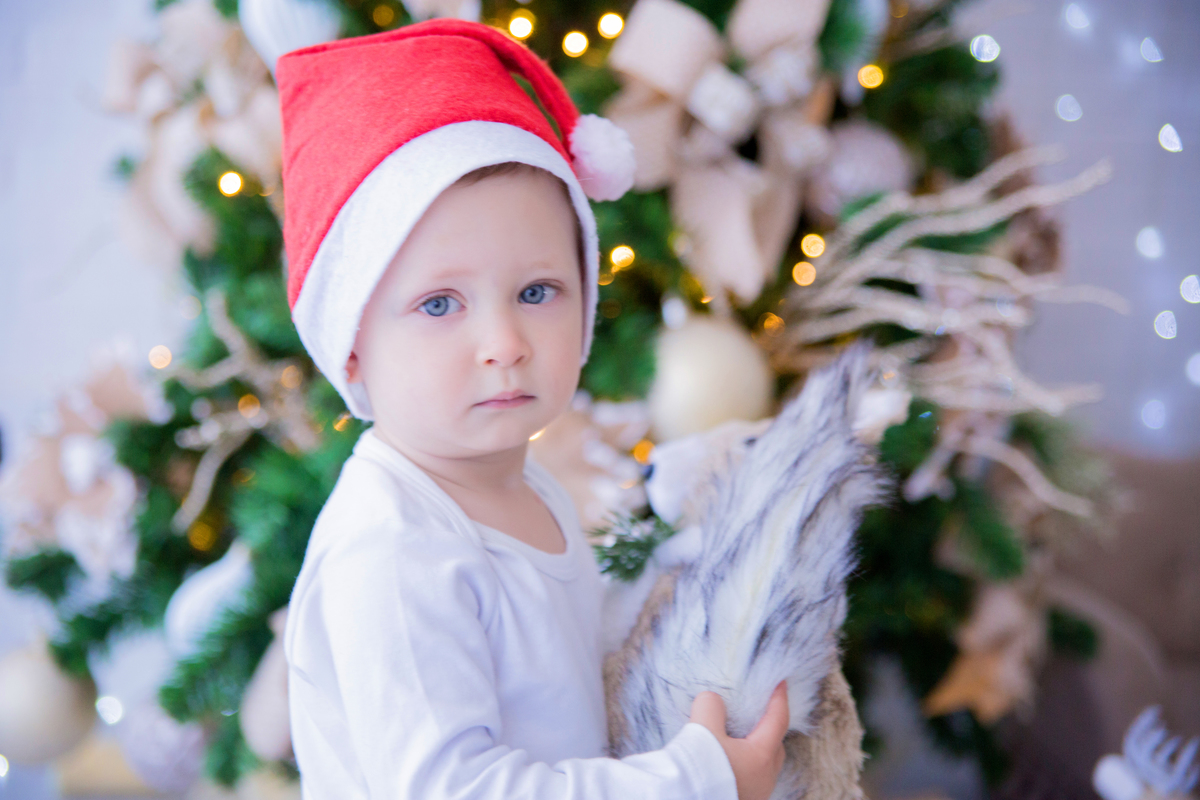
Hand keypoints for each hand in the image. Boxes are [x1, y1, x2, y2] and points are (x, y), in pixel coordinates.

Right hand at [688, 681, 788, 799]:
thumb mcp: (702, 727)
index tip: (781, 683)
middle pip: (776, 746)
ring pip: (763, 766)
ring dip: (755, 748)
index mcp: (761, 756)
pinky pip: (750, 778)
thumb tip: (713, 701)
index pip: (778, 720)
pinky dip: (744, 763)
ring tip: (738, 735)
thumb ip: (711, 706)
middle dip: (770, 726)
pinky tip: (726, 759)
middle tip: (759, 711)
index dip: (779, 698)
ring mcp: (755, 794)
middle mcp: (764, 778)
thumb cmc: (698, 769)